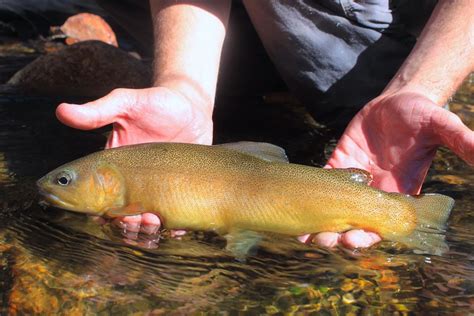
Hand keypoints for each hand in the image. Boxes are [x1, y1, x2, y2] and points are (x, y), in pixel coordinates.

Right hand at [57, 87, 212, 239]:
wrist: (192, 105)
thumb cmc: (156, 102)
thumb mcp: (126, 103)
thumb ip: (97, 111)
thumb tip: (62, 110)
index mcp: (114, 167)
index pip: (99, 196)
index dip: (98, 210)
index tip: (105, 213)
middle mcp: (134, 182)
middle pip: (122, 214)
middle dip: (124, 224)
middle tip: (135, 219)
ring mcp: (158, 188)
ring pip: (146, 220)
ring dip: (146, 228)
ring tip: (154, 221)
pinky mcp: (180, 190)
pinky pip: (175, 217)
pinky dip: (175, 228)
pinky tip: (177, 228)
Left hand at [307, 91, 472, 248]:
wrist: (400, 100)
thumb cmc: (423, 115)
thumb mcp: (442, 126)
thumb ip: (460, 141)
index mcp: (399, 192)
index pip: (382, 225)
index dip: (368, 237)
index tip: (354, 242)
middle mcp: (374, 191)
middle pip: (354, 223)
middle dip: (338, 236)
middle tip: (322, 241)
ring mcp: (354, 178)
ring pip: (334, 208)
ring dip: (320, 222)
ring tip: (303, 234)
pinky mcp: (339, 162)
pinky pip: (324, 181)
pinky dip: (310, 194)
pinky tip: (295, 203)